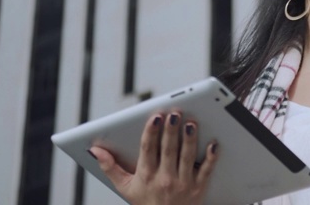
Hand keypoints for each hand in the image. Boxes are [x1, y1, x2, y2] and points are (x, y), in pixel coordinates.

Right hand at [90, 113, 218, 204]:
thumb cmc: (146, 202)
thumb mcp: (125, 187)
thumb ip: (110, 168)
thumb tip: (96, 151)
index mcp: (146, 176)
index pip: (148, 150)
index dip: (151, 132)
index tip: (155, 117)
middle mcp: (164, 179)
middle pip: (168, 150)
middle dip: (171, 131)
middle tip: (175, 113)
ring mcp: (183, 183)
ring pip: (187, 157)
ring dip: (189, 139)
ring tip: (191, 123)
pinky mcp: (199, 187)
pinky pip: (206, 170)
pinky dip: (210, 157)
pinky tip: (213, 143)